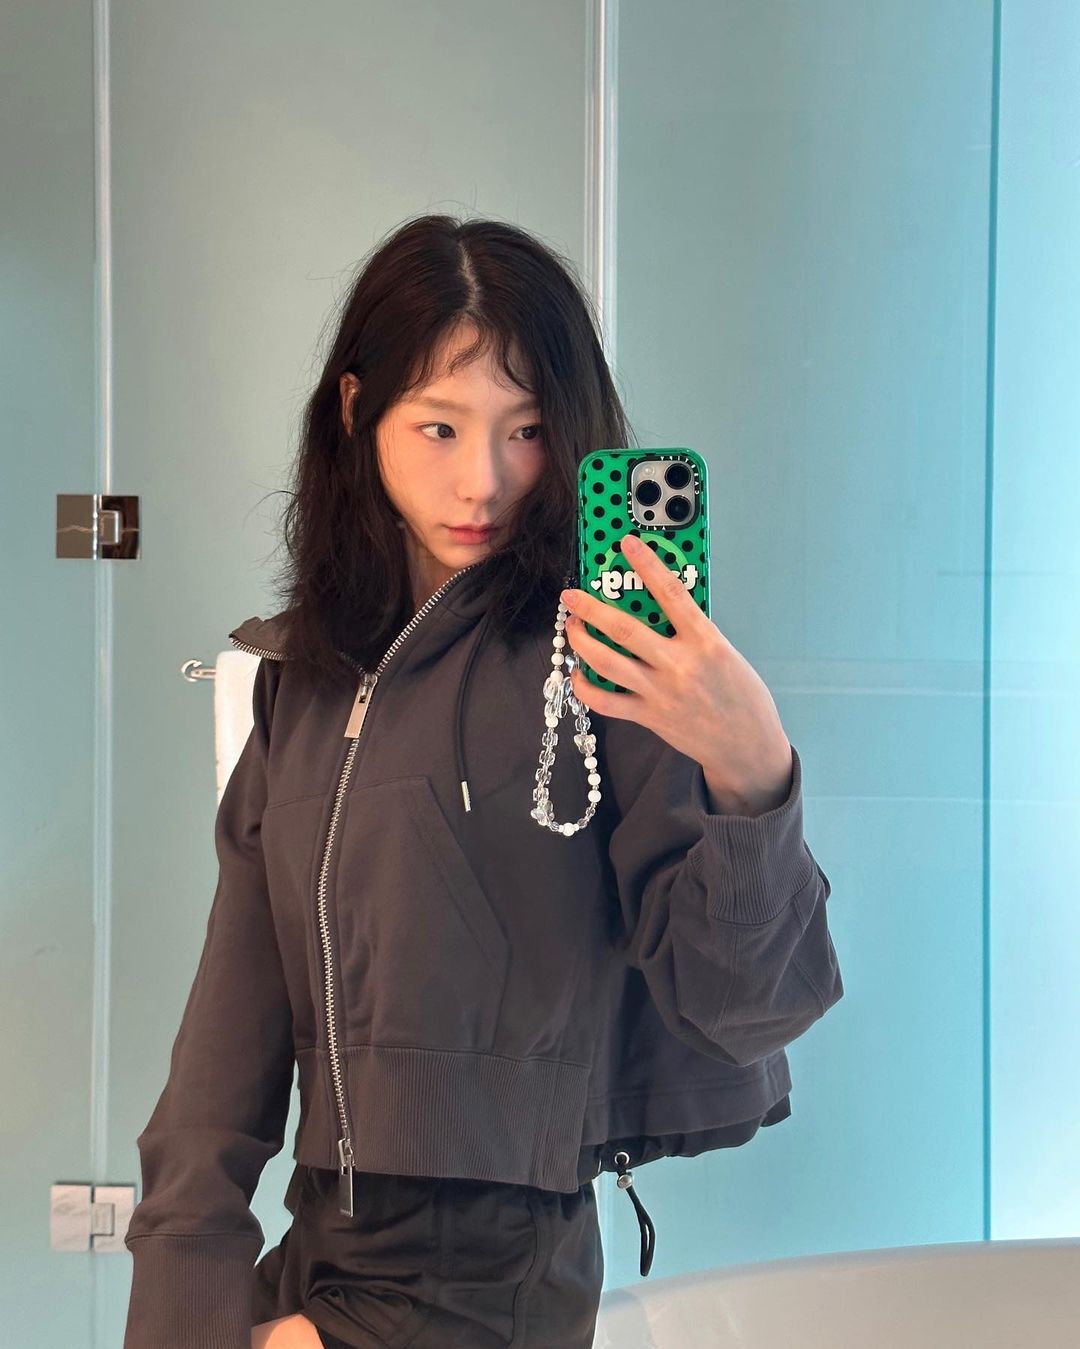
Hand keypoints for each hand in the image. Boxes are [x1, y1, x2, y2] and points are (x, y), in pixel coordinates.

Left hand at [560, 531, 792, 815]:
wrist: (747, 745)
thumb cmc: (742, 696)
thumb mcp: (726, 653)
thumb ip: (693, 632)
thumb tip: (658, 607)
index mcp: (705, 642)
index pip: (671, 594)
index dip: (648, 565)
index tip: (628, 544)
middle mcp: (679, 666)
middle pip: (624, 630)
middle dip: (591, 609)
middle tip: (571, 595)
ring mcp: (660, 693)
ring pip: (607, 663)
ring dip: (582, 642)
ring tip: (572, 627)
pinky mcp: (648, 717)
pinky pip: (606, 702)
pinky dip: (585, 686)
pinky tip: (579, 673)